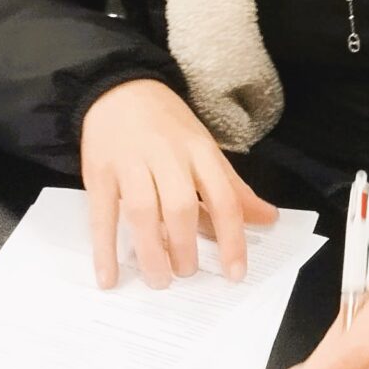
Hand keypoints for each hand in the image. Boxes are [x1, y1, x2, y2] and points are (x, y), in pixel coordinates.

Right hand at [77, 79, 276, 288]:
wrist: (119, 89)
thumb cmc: (169, 126)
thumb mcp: (206, 150)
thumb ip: (234, 189)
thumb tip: (268, 219)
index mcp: (201, 152)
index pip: (224, 199)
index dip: (233, 238)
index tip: (235, 273)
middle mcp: (168, 156)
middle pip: (181, 206)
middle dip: (186, 247)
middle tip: (187, 273)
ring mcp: (131, 163)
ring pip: (143, 211)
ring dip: (151, 251)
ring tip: (159, 278)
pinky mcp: (99, 172)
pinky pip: (102, 215)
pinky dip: (105, 249)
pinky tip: (109, 276)